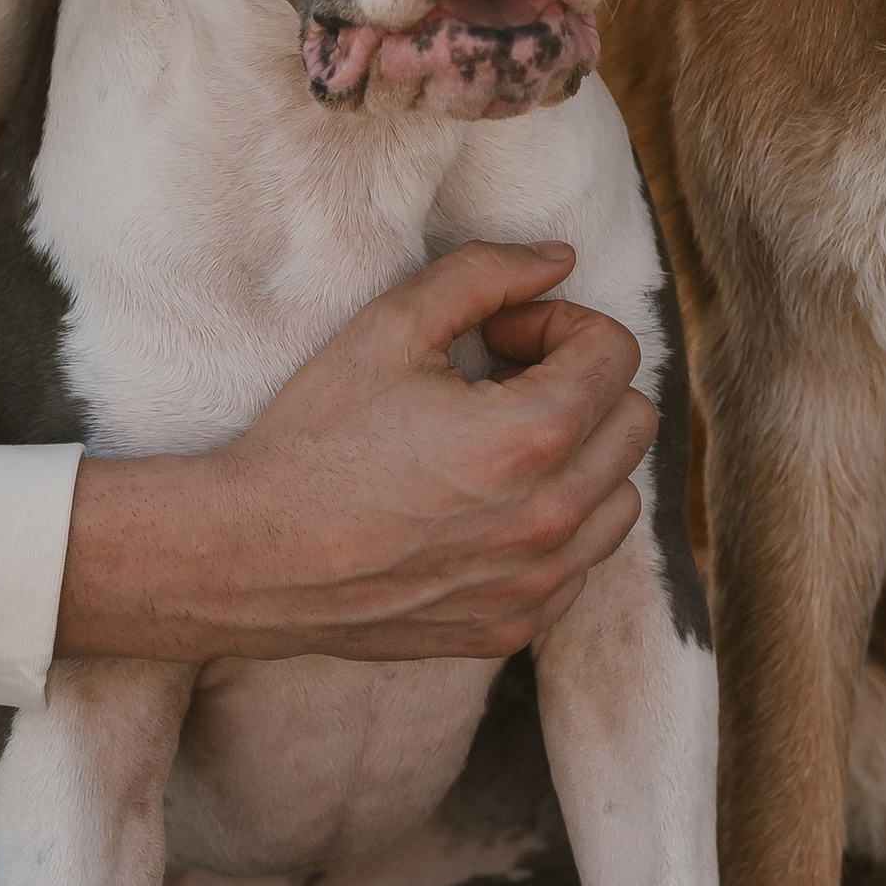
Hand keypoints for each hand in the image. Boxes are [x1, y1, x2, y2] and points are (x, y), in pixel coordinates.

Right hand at [55, 242, 658, 663]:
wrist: (251, 554)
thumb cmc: (315, 436)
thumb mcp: (391, 325)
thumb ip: (486, 274)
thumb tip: (559, 258)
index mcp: (531, 437)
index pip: (616, 353)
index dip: (557, 324)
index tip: (498, 336)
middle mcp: (551, 519)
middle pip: (634, 420)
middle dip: (580, 381)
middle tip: (501, 380)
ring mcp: (535, 584)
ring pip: (621, 497)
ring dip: (581, 455)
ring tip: (500, 443)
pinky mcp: (511, 627)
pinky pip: (581, 564)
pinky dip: (557, 525)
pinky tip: (487, 505)